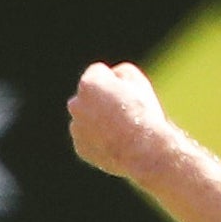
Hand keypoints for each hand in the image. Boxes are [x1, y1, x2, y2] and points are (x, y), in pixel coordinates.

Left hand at [67, 62, 169, 180]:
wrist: (144, 149)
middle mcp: (76, 105)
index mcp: (89, 84)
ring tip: (124, 127)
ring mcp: (76, 128)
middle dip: (102, 97)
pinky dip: (101, 138)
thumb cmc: (143, 112)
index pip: (99, 72)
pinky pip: (90, 137)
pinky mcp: (81, 148)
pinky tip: (119, 141)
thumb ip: (120, 72)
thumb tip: (112, 79)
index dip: (117, 80)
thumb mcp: (138, 80)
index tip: (129, 91)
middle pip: (89, 94)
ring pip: (88, 117)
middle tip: (126, 108)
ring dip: (100, 118)